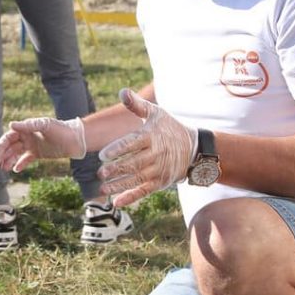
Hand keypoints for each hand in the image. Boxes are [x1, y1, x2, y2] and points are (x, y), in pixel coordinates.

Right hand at [0, 116, 87, 171]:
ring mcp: (32, 145)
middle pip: (8, 147)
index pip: (7, 138)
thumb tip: (11, 125)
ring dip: (7, 160)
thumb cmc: (62, 129)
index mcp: (26, 128)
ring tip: (2, 169)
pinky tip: (15, 170)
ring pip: (15, 154)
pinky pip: (26, 159)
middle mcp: (27, 136)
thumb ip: (28, 125)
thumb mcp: (45, 125)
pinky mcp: (38, 153)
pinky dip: (20, 164)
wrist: (77, 139)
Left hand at [98, 88, 195, 208]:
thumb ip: (137, 105)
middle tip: (100, 173)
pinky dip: (131, 197)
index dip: (117, 149)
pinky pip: (144, 191)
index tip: (103, 155)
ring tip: (102, 188)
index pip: (132, 143)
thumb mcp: (156, 113)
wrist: (193, 148)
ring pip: (137, 179)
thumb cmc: (169, 127)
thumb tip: (123, 92)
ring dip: (119, 185)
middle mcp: (155, 154)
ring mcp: (158, 170)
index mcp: (151, 136)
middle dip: (116, 169)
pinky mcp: (160, 182)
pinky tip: (116, 202)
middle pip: (133, 163)